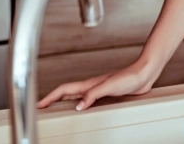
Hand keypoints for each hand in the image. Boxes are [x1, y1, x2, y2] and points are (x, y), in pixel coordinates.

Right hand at [36, 60, 156, 111]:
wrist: (144, 74)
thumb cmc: (130, 77)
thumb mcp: (109, 86)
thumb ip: (93, 95)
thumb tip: (78, 106)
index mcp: (89, 84)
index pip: (64, 90)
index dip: (50, 97)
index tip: (39, 105)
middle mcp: (92, 86)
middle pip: (67, 93)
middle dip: (53, 100)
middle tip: (43, 108)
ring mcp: (99, 90)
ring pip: (76, 96)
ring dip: (64, 102)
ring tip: (56, 110)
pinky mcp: (107, 94)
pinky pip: (87, 100)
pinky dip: (79, 105)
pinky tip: (82, 110)